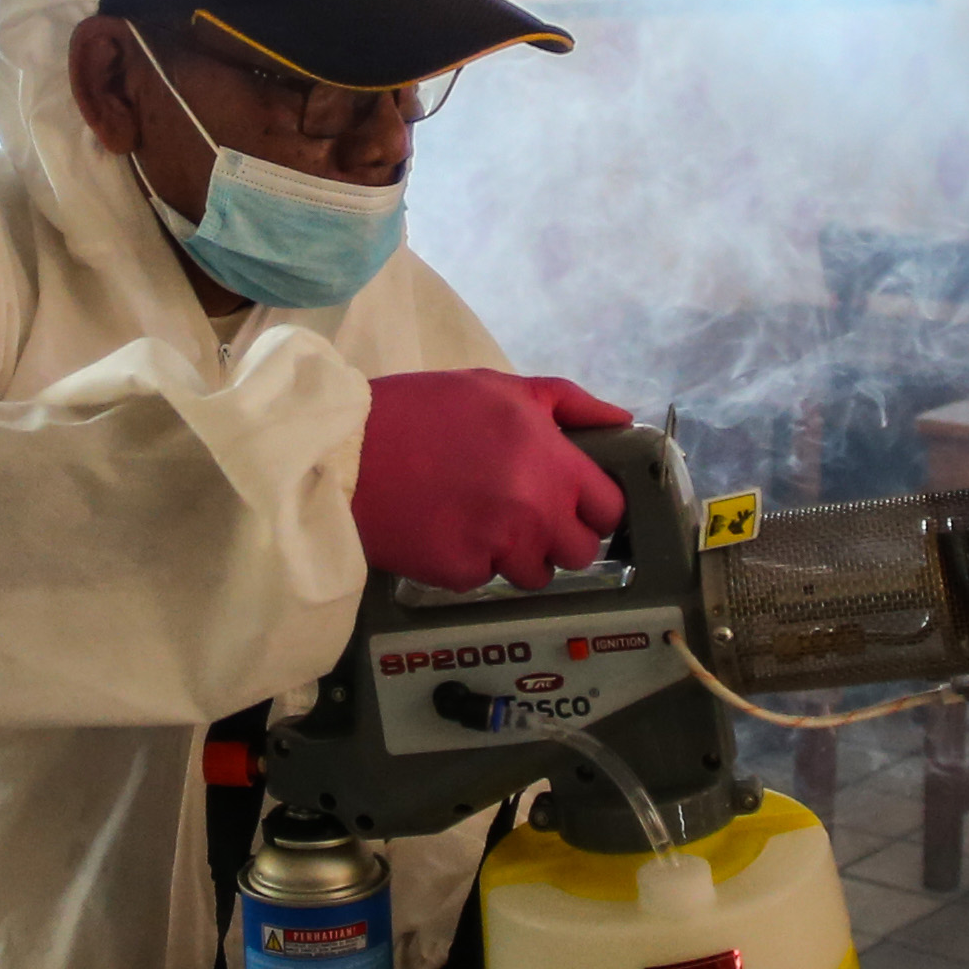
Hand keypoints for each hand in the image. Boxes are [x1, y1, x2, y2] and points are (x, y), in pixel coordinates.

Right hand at [353, 370, 632, 591]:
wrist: (346, 450)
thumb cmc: (422, 411)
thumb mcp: (499, 388)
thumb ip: (568, 403)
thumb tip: (622, 420)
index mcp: (552, 461)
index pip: (610, 508)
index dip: (594, 507)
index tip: (574, 503)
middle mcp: (535, 509)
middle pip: (580, 552)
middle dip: (559, 538)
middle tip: (526, 516)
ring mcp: (499, 546)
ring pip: (536, 574)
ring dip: (517, 556)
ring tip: (480, 523)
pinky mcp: (462, 574)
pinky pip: (486, 580)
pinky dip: (471, 563)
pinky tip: (446, 532)